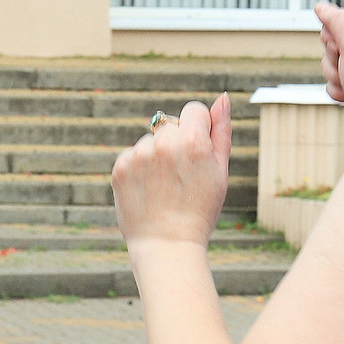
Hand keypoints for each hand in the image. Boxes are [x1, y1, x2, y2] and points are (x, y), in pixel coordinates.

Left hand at [112, 97, 232, 247]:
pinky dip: (139, 168)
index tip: (196, 154)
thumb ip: (222, 131)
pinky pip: (133, 155)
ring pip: (150, 140)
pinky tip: (148, 190)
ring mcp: (139, 154)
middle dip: (176, 143)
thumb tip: (222, 98)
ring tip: (163, 187)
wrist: (167, 245)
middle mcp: (164, 143)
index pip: (194, 110)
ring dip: (156, 156)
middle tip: (180, 177)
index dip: (198, 131)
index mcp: (194, 141)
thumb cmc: (200, 210)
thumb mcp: (220, 171)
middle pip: (170, 124)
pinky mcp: (120, 167)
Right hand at [313, 2, 343, 138]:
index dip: (333, 31)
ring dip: (333, 75)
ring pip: (328, 63)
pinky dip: (336, 90)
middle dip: (332, 57)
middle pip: (331, 42)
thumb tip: (320, 6)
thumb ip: (335, 22)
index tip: (337, 43)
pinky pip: (330, 82)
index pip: (342, 19)